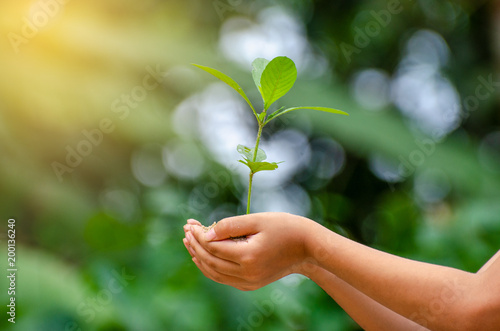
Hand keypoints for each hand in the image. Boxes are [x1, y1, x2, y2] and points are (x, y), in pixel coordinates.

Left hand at [183, 212, 313, 290]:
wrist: (307, 247)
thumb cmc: (285, 227)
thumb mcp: (257, 220)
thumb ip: (230, 225)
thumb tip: (205, 233)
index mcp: (248, 256)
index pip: (213, 246)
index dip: (198, 234)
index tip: (189, 222)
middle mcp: (247, 274)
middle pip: (210, 261)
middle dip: (195, 245)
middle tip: (186, 230)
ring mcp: (249, 282)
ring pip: (214, 273)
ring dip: (199, 257)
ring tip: (188, 242)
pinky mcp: (251, 284)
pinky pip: (223, 278)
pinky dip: (210, 268)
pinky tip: (202, 256)